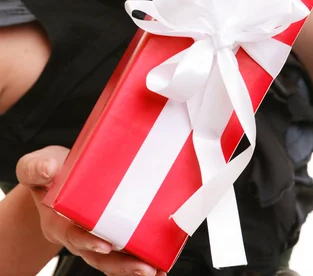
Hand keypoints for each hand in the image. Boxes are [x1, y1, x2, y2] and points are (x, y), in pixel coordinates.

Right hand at [16, 146, 165, 275]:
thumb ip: (37, 167)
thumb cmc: (47, 172)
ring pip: (112, 259)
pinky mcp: (107, 232)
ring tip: (157, 270)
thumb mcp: (35, 166)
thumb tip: (49, 168)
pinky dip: (138, 257)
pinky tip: (158, 261)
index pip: (73, 234)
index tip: (106, 245)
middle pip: (98, 256)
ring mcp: (92, 236)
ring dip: (133, 267)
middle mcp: (76, 234)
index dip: (88, 241)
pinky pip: (122, 250)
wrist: (52, 177)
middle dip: (121, 265)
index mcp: (57, 220)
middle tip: (144, 268)